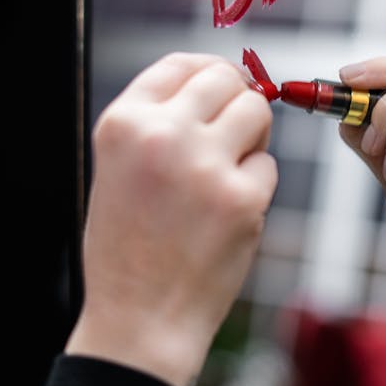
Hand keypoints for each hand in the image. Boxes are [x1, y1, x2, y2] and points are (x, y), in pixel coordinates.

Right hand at [66, 53, 277, 385]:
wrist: (139, 320)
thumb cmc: (129, 248)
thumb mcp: (119, 170)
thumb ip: (159, 123)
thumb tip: (219, 80)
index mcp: (123, 124)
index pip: (180, 64)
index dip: (209, 71)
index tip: (223, 86)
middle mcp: (162, 135)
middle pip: (225, 79)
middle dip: (237, 100)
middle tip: (233, 133)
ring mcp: (205, 165)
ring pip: (257, 111)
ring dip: (252, 137)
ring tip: (227, 173)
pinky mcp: (242, 198)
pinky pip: (267, 166)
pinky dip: (255, 185)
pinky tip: (227, 215)